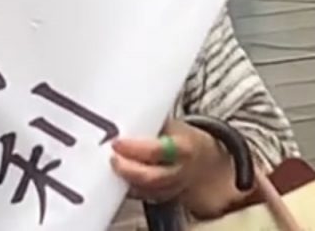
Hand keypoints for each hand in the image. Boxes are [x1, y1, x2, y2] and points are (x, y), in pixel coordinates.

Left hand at [112, 119, 243, 217]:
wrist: (204, 163)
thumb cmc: (184, 140)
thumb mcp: (173, 125)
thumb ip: (151, 123)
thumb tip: (126, 117)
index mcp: (183, 149)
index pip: (157, 151)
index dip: (134, 148)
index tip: (117, 142)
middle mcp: (178, 172)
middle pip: (150, 177)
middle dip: (126, 169)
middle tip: (111, 158)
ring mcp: (171, 189)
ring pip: (144, 190)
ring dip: (124, 179)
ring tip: (110, 166)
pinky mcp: (161, 198)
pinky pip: (141, 196)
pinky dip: (127, 187)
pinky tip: (116, 178)